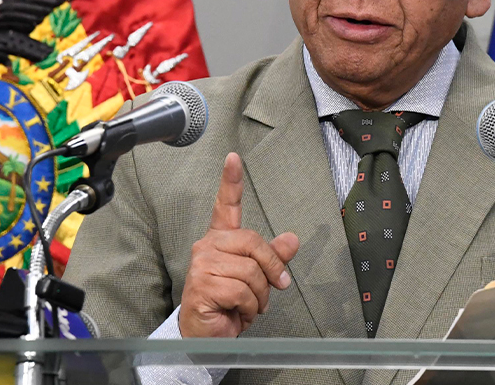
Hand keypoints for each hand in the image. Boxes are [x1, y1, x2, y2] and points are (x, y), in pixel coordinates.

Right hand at [178, 153, 300, 337]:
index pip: (226, 206)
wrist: (207, 336)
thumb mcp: (256, 279)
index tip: (233, 158)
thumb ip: (273, 258)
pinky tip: (236, 312)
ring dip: (259, 296)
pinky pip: (242, 290)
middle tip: (273, 289)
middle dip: (271, 269)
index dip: (230, 181)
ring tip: (248, 306)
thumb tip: (292, 239)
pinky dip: (249, 308)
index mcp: (220, 241)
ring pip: (251, 271)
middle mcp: (207, 247)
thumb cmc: (228, 305)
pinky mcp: (202, 284)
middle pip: (254, 242)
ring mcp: (202, 264)